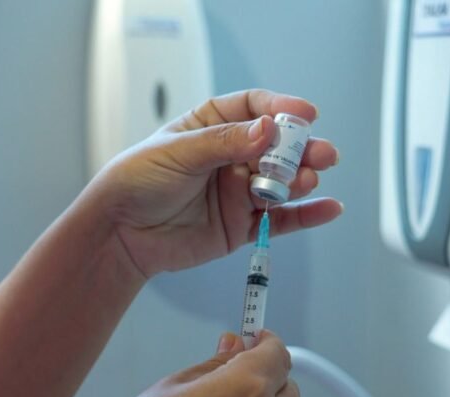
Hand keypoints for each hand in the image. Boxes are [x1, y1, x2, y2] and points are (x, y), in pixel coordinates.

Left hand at [83, 89, 342, 277]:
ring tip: (307, 180)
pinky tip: (329, 208)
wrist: (121, 234)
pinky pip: (281, 218)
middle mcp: (230, 156)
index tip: (302, 114)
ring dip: (301, 179)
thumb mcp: (178, 152)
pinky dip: (306, 214)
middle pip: (276, 147)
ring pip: (282, 181)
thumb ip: (225, 143)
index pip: (254, 109)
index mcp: (212, 126)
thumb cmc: (136, 182)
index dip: (280, 109)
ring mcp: (238, 191)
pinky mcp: (242, 224)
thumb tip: (266, 131)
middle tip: (319, 153)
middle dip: (300, 148)